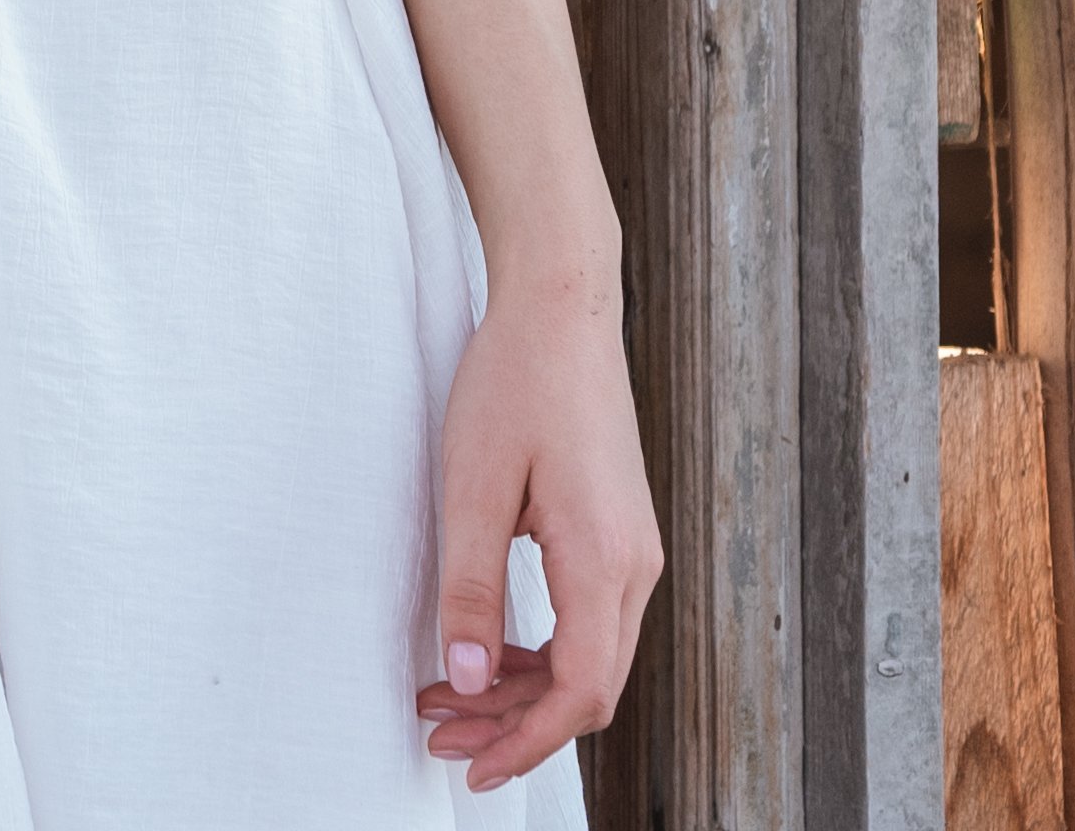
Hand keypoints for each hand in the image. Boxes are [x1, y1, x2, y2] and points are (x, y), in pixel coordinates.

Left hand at [414, 272, 658, 790]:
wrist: (563, 309)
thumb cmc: (516, 382)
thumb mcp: (472, 486)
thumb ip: (471, 589)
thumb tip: (466, 681)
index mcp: (603, 561)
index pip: (580, 692)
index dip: (525, 743)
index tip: (470, 765)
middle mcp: (635, 566)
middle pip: (588, 687)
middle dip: (515, 725)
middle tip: (440, 736)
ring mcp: (634, 552)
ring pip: (590, 658)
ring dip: (523, 689)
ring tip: (447, 698)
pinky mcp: (620, 536)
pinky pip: (589, 621)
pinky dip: (540, 650)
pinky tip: (488, 650)